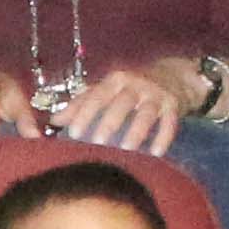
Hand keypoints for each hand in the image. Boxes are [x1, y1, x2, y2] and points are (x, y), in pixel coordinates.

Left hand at [50, 64, 191, 154]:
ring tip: (127, 149)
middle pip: (121, 103)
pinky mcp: (173, 104)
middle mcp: (135, 84)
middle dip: (109, 122)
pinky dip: (164, 137)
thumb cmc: (130, 86)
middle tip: (97, 142)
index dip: (84, 113)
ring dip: (137, 131)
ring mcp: (155, 94)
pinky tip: (156, 153)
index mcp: (114, 80)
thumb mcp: (106, 89)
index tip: (72, 133)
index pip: (96, 96)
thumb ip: (82, 103)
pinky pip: (169, 122)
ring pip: (146, 113)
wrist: (174, 74)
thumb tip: (54, 121)